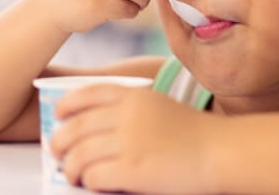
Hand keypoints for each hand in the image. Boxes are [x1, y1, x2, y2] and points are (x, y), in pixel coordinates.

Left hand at [49, 85, 220, 193]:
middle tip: (57, 154)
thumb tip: (94, 131)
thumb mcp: (160, 107)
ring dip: (71, 169)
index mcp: (134, 96)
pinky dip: (89, 183)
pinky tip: (94, 185)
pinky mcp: (132, 170)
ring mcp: (129, 142)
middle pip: (75, 127)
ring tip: (74, 176)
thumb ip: (130, 111)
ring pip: (78, 155)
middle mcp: (127, 115)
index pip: (87, 94)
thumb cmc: (195, 133)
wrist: (221, 151)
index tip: (58, 116)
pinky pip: (94, 176)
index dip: (67, 105)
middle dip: (59, 143)